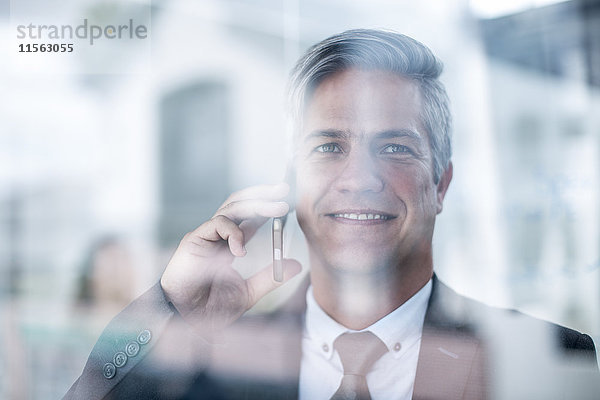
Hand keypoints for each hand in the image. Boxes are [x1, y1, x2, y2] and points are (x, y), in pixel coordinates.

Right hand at [160, 183, 301, 336]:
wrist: (187, 320)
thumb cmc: (212, 308)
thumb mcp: (249, 293)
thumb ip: (270, 278)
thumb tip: (296, 265)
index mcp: (229, 244)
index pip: (250, 217)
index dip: (267, 207)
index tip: (287, 202)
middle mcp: (217, 235)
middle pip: (241, 204)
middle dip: (263, 195)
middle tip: (284, 189)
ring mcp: (206, 235)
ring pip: (231, 207)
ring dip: (257, 204)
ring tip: (278, 207)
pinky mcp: (194, 239)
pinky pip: (217, 224)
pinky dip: (234, 232)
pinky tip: (241, 249)